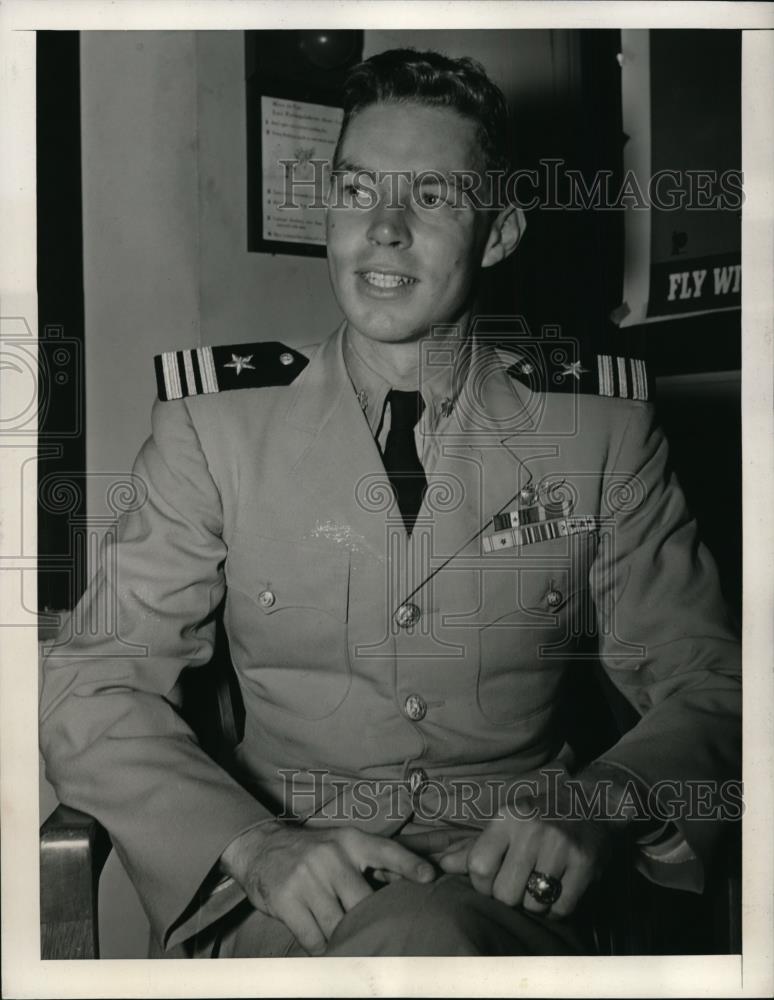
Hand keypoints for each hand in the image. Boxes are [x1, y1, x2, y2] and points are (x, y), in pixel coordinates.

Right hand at [220, 822, 435, 953]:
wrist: (260, 847)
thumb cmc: (311, 851)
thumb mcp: (341, 845)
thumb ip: (373, 862)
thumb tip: (414, 882)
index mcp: (350, 841)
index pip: (386, 850)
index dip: (409, 864)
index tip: (429, 877)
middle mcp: (331, 856)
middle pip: (363, 902)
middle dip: (369, 923)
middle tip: (379, 938)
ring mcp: (308, 878)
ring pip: (338, 924)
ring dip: (344, 939)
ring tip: (350, 945)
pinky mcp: (287, 899)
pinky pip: (312, 937)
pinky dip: (321, 948)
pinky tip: (324, 947)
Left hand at [436, 778, 615, 918]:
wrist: (592, 803)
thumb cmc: (540, 816)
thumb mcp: (506, 822)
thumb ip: (475, 846)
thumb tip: (443, 865)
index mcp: (507, 818)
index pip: (479, 867)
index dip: (483, 884)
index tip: (494, 881)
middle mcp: (531, 830)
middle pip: (505, 893)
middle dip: (510, 896)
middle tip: (521, 884)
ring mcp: (560, 846)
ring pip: (532, 904)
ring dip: (535, 903)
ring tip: (542, 883)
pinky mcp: (584, 863)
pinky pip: (561, 908)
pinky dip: (558, 909)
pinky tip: (560, 888)